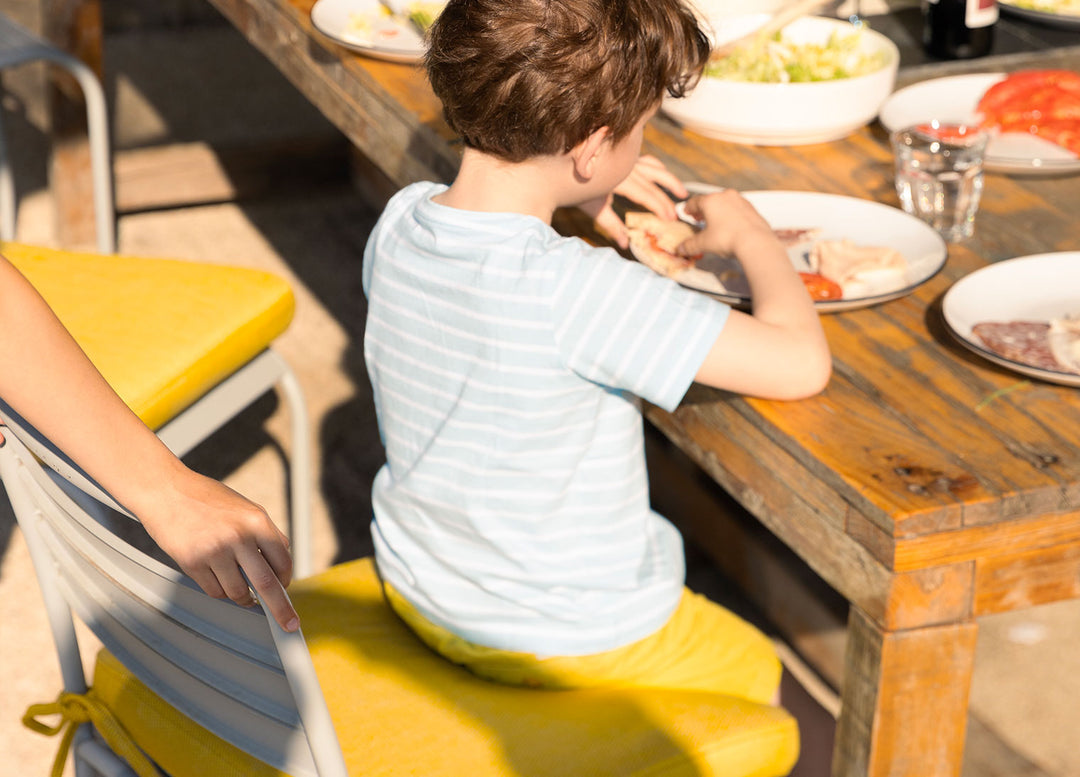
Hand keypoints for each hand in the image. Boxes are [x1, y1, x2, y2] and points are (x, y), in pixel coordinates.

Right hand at [137, 466, 299, 631]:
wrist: (167, 491)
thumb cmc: (208, 499)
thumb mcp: (245, 508)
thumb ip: (265, 533)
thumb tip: (283, 560)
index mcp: (256, 521)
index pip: (283, 560)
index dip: (286, 580)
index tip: (285, 590)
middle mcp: (238, 537)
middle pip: (267, 584)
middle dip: (281, 609)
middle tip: (289, 624)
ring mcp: (214, 551)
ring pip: (237, 592)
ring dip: (242, 597)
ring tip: (239, 587)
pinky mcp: (192, 563)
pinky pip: (214, 591)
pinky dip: (219, 590)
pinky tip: (216, 576)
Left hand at [585, 155, 687, 248]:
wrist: (562, 170)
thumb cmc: (577, 190)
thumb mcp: (595, 210)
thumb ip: (612, 226)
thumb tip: (625, 244)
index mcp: (617, 179)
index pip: (645, 194)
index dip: (659, 206)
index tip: (670, 218)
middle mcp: (625, 166)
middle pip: (652, 183)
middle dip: (666, 200)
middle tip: (676, 216)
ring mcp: (626, 159)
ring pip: (654, 168)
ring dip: (669, 180)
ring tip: (682, 193)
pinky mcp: (626, 157)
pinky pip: (647, 161)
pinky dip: (658, 168)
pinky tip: (664, 175)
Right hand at [675, 189, 776, 259]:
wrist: (756, 242)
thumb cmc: (729, 238)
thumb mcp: (703, 244)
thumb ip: (690, 245)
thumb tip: (682, 248)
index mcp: (711, 201)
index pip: (695, 201)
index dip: (688, 208)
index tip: (687, 211)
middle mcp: (726, 197)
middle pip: (710, 201)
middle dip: (704, 210)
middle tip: (699, 218)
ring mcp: (741, 201)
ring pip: (725, 204)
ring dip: (718, 212)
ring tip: (715, 224)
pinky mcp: (752, 208)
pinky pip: (737, 209)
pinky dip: (731, 215)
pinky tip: (730, 226)